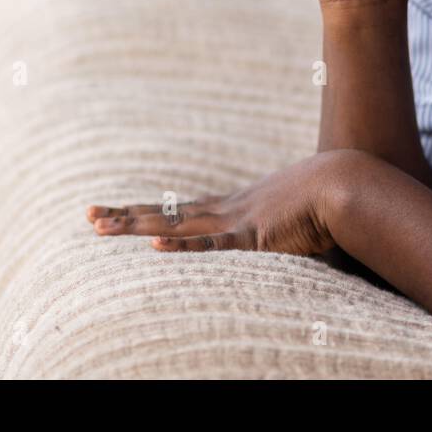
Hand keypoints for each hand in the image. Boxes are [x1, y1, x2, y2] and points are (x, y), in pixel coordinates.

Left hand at [86, 152, 346, 254]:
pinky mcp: (252, 236)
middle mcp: (225, 210)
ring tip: (101, 228)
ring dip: (136, 228)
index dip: (146, 212)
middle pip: (165, 214)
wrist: (344, 185)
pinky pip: (212, 245)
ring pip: (175, 226)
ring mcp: (235, 221)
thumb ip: (278, 228)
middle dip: (125, 215)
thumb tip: (281, 234)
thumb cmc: (324, 200)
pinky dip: (183, 247)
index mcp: (233, 207)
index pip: (178, 211)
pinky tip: (156, 246)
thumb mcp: (291, 216)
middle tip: (88, 215)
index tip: (116, 211)